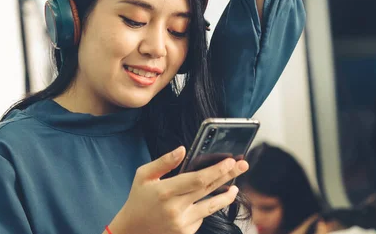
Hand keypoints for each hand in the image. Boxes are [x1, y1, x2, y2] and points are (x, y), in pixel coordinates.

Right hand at [107, 146, 248, 233]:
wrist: (132, 231)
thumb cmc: (138, 199)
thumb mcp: (143, 175)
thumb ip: (163, 162)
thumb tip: (183, 149)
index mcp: (165, 191)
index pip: (198, 179)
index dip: (217, 170)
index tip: (230, 161)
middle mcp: (176, 209)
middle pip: (209, 190)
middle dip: (228, 176)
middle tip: (243, 165)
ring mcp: (182, 224)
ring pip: (212, 207)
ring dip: (227, 196)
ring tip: (235, 187)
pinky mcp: (186, 233)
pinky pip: (202, 217)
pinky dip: (209, 207)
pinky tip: (211, 200)